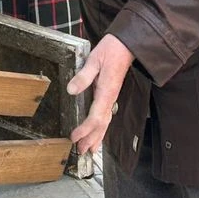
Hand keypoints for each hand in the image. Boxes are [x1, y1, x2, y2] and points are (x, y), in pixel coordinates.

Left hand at [66, 35, 134, 155]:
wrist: (126, 46)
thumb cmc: (110, 51)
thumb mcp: (94, 60)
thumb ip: (83, 76)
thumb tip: (71, 90)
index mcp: (106, 92)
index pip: (95, 117)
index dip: (84, 129)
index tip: (74, 137)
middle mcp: (110, 98)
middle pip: (101, 125)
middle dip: (90, 138)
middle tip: (80, 151)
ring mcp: (112, 98)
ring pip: (105, 123)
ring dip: (97, 137)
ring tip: (89, 149)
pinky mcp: (111, 95)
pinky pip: (106, 116)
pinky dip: (101, 128)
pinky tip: (98, 132)